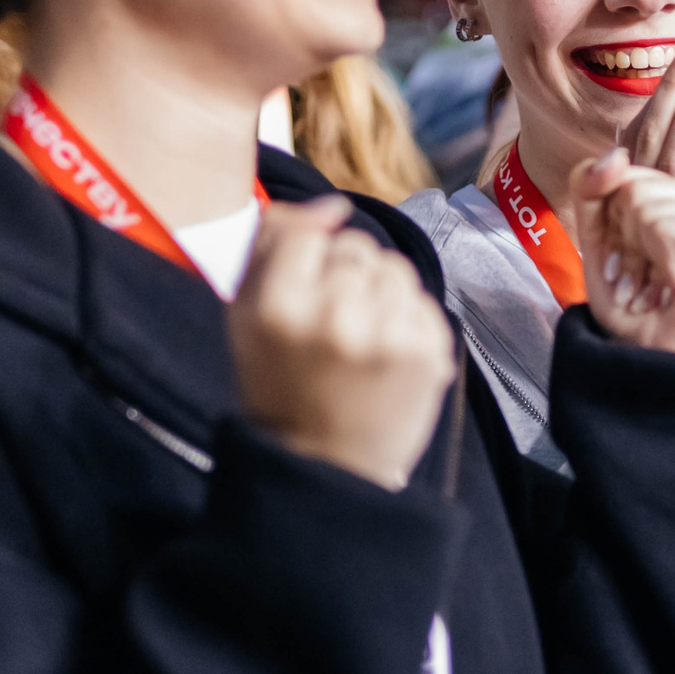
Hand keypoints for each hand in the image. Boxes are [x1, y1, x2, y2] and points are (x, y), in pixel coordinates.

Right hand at [229, 196, 456, 489]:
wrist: (326, 468)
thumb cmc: (279, 385)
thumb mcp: (245, 316)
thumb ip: (273, 245)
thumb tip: (333, 205)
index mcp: (277, 309)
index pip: (309, 237)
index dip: (308, 261)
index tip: (303, 297)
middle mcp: (334, 319)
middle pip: (356, 248)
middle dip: (346, 277)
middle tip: (332, 327)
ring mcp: (387, 338)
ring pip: (394, 268)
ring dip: (380, 293)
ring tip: (361, 339)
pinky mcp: (429, 354)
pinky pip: (423, 300)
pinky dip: (406, 320)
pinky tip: (385, 354)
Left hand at [569, 149, 674, 354]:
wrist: (654, 359)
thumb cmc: (634, 304)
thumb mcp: (599, 236)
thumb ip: (593, 186)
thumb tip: (615, 156)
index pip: (629, 173)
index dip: (614, 223)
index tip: (634, 261)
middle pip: (634, 184)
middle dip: (626, 239)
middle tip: (647, 276)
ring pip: (645, 204)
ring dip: (640, 256)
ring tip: (660, 283)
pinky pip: (664, 227)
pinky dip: (657, 263)